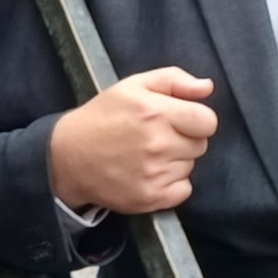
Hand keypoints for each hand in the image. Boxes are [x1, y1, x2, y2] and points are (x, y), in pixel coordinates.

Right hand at [49, 66, 217, 214]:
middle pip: (201, 145)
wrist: (69, 157)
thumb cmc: (103, 117)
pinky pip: (183, 190)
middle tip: (158, 136)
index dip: (196, 118)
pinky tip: (150, 173)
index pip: (208, 121)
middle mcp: (157, 144)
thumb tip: (207, 87)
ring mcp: (154, 174)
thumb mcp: (132, 85)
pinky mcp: (151, 198)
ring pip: (190, 166)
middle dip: (185, 139)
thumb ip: (173, 79)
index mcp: (155, 111)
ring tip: (148, 154)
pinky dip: (172, 184)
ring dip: (176, 160)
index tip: (179, 119)